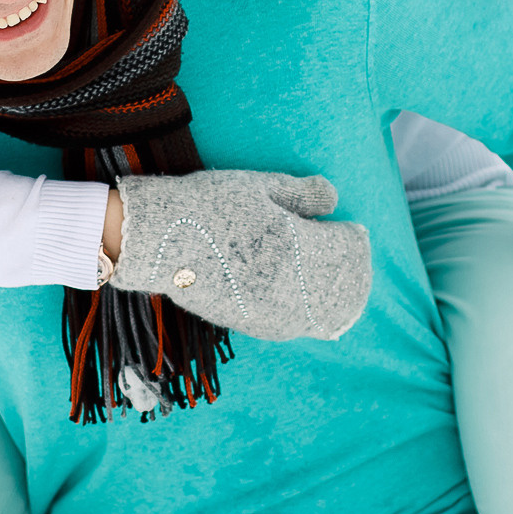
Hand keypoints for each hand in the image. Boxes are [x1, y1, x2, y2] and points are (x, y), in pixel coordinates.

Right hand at [111, 170, 371, 341]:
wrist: (157, 240)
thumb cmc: (206, 205)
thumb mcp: (258, 187)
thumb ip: (302, 194)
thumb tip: (335, 198)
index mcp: (294, 245)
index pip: (346, 250)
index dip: (355, 240)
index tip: (354, 230)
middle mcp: (288, 285)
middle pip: (343, 287)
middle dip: (354, 271)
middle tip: (355, 256)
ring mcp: (271, 311)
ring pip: (325, 315)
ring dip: (340, 299)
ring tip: (343, 283)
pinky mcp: (253, 324)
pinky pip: (298, 326)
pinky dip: (313, 315)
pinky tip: (312, 302)